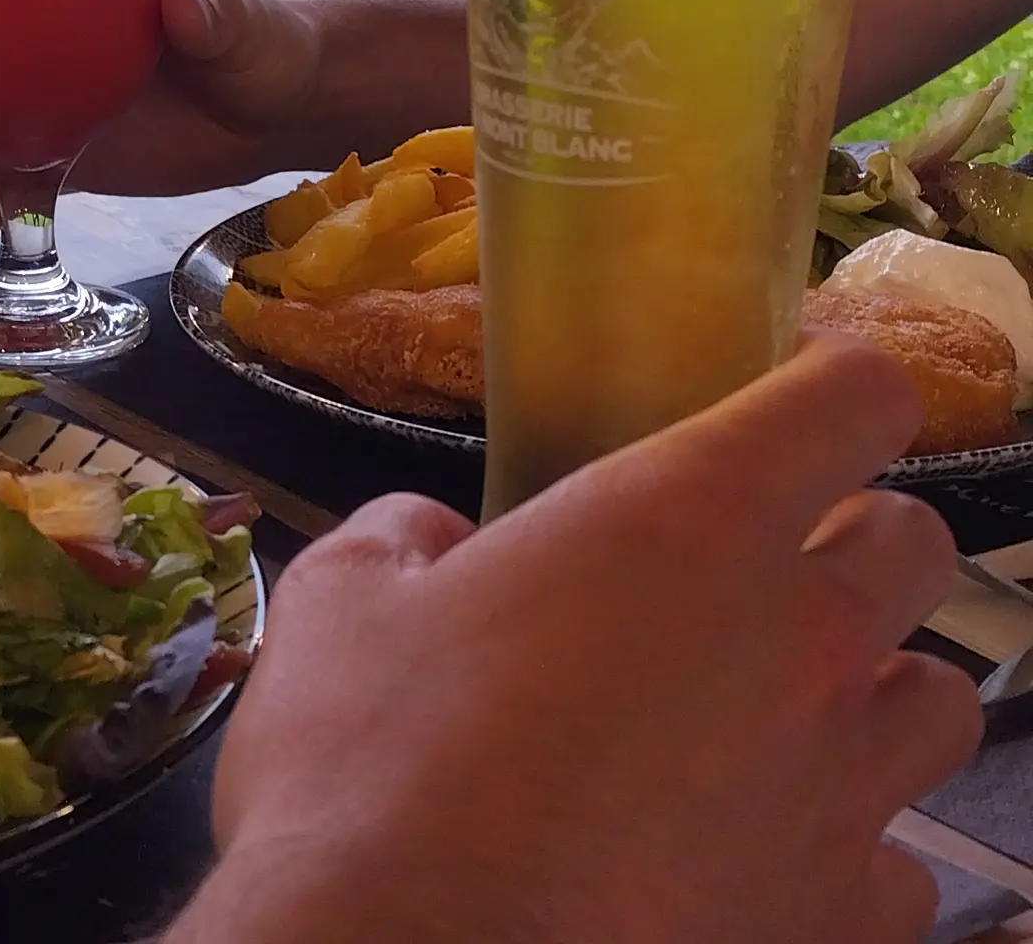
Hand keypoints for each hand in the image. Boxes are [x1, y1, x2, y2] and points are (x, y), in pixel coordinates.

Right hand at [183, 331, 978, 943]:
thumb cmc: (364, 773)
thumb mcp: (338, 606)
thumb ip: (402, 538)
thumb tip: (432, 539)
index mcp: (685, 520)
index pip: (855, 396)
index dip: (836, 384)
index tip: (796, 397)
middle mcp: (798, 638)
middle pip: (914, 545)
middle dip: (850, 540)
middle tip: (756, 576)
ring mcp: (837, 785)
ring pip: (934, 703)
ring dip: (866, 692)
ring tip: (773, 723)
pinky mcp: (841, 918)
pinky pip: (894, 863)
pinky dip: (840, 848)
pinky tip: (756, 860)